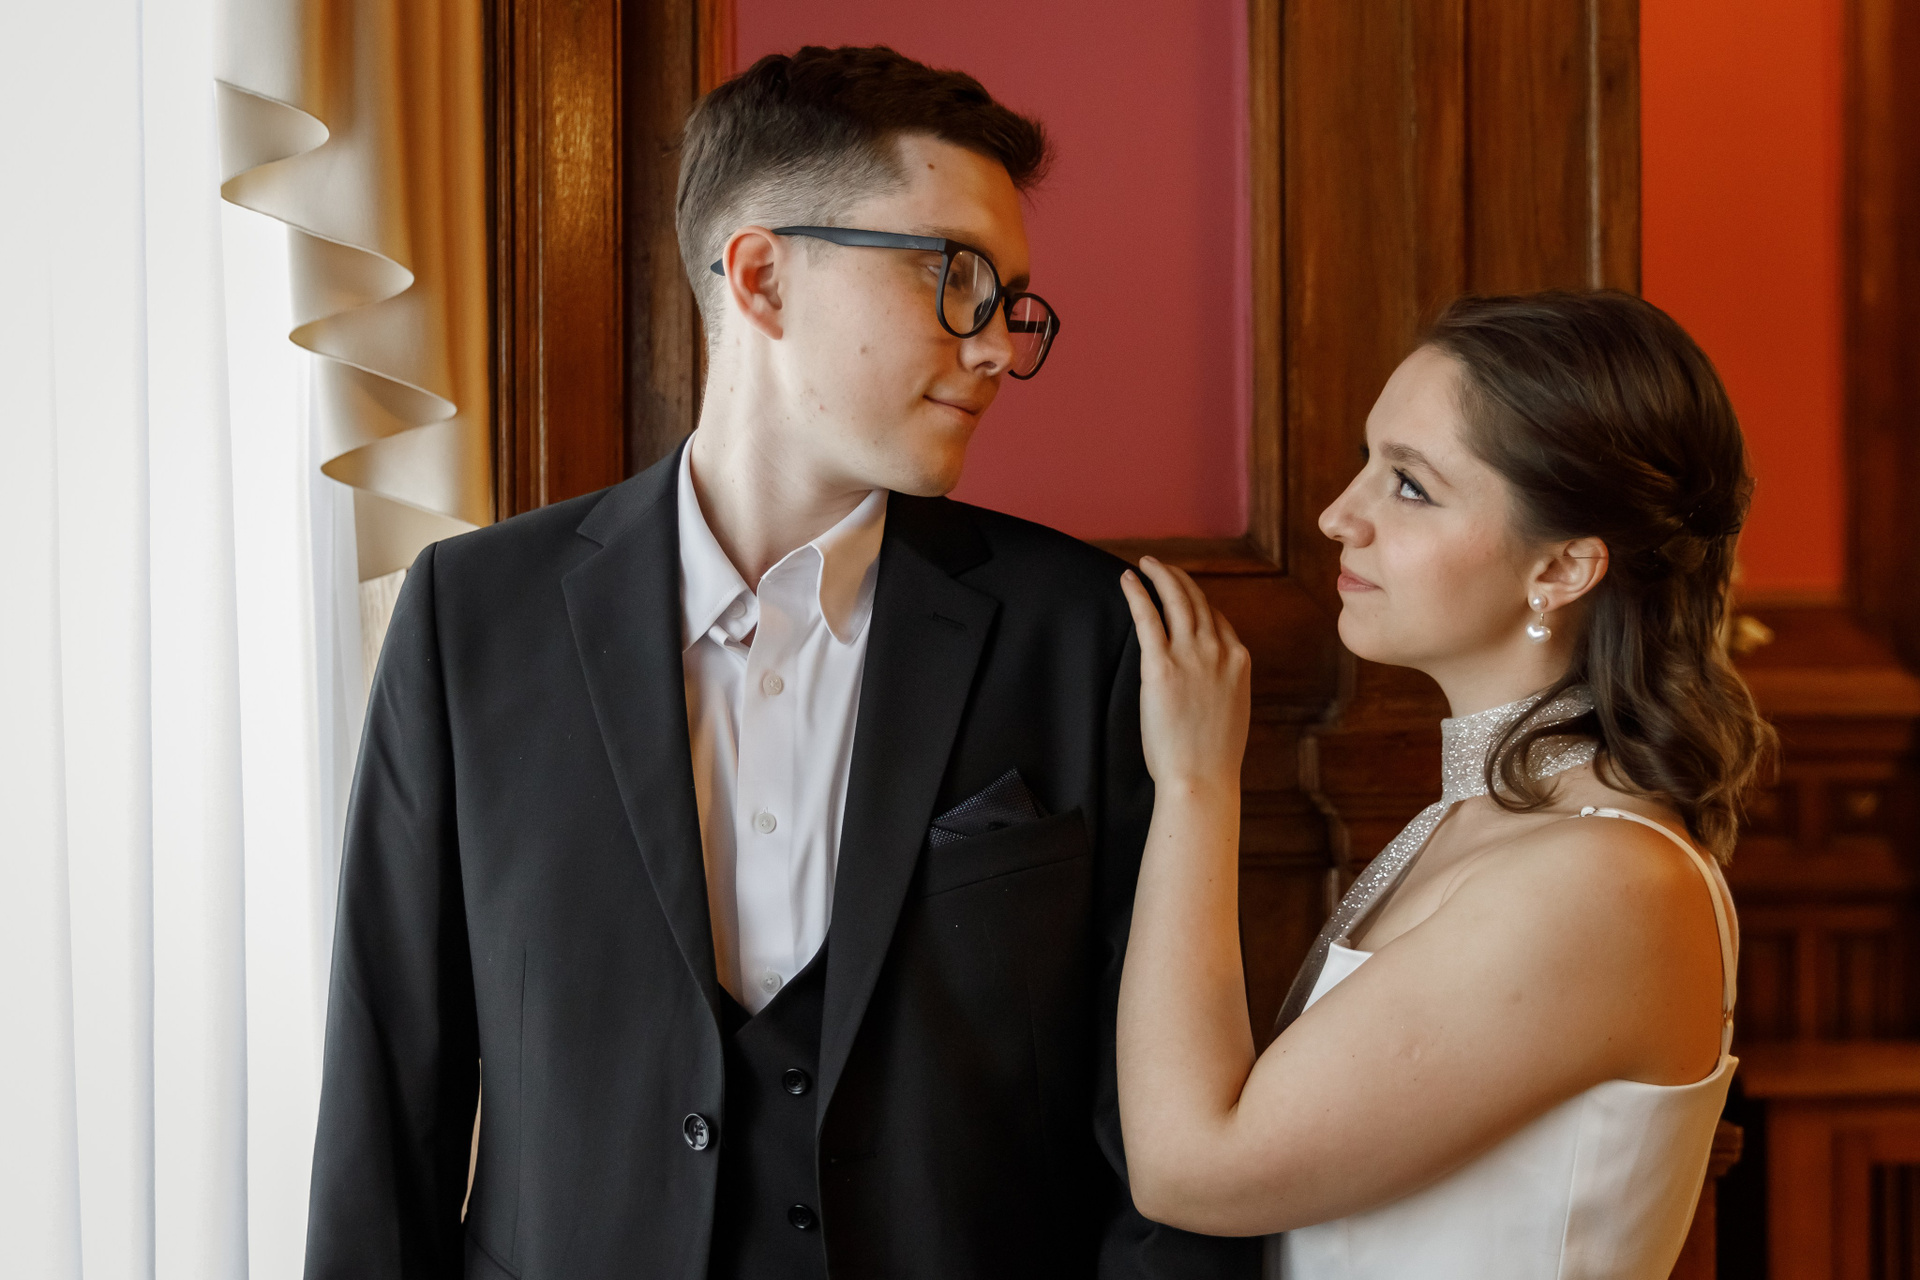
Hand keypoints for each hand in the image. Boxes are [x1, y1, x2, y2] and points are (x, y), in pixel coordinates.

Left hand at [1120, 557, 1250, 791]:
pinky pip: (1148, 617)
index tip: (1185, 596)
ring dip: (1161, 575)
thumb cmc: (1212, 758)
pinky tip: (1127, 579)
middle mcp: (1219, 651)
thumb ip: (1223, 687)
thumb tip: (1209, 683)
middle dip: (1180, 579)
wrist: (1201, 777)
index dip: (1200, 603)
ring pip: (1176, 600)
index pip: (1219, 620)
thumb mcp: (1232, 713)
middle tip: (1162, 567)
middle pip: (1199, 601)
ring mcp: (1192, 655)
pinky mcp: (1161, 665)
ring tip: (1146, 564)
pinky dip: (1138, 593)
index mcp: (1239, 662)